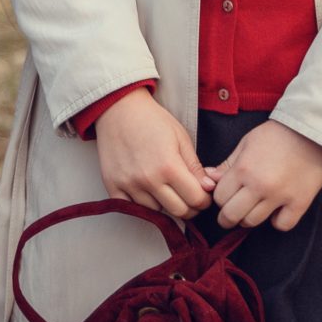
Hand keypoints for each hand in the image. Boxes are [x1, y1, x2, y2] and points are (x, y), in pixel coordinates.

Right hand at [94, 89, 213, 219]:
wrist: (119, 109)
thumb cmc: (152, 120)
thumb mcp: (181, 138)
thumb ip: (195, 166)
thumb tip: (208, 188)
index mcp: (169, 166)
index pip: (195, 199)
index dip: (204, 200)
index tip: (204, 196)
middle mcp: (148, 179)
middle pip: (178, 211)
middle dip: (190, 208)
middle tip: (189, 198)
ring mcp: (129, 184)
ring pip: (156, 212)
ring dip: (165, 205)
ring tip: (166, 189)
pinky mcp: (113, 186)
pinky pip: (132, 209)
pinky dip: (142, 205)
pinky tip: (147, 192)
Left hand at [212, 122, 321, 231]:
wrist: (311, 130)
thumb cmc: (276, 134)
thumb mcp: (246, 143)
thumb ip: (227, 164)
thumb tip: (208, 178)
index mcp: (243, 169)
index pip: (219, 197)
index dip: (220, 198)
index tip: (226, 196)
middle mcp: (259, 186)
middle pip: (232, 215)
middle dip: (227, 216)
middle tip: (231, 213)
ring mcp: (280, 196)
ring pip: (253, 222)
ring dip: (249, 218)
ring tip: (253, 209)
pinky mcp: (300, 202)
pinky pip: (283, 224)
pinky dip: (278, 221)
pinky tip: (277, 211)